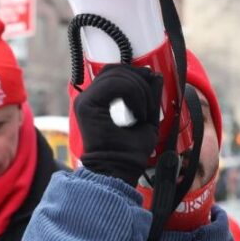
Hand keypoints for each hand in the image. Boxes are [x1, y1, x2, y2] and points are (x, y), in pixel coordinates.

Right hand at [74, 64, 162, 185]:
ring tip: (143, 113)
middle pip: (116, 69)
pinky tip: (138, 113)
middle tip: (149, 106)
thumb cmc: (131, 152)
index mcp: (99, 99)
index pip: (115, 71)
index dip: (135, 73)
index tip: (151, 84)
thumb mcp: (147, 118)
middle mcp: (89, 97)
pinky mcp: (87, 105)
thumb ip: (149, 96)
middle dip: (140, 81)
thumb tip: (154, 74)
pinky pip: (115, 85)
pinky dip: (134, 95)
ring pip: (117, 74)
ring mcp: (85, 100)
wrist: (120, 171)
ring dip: (139, 91)